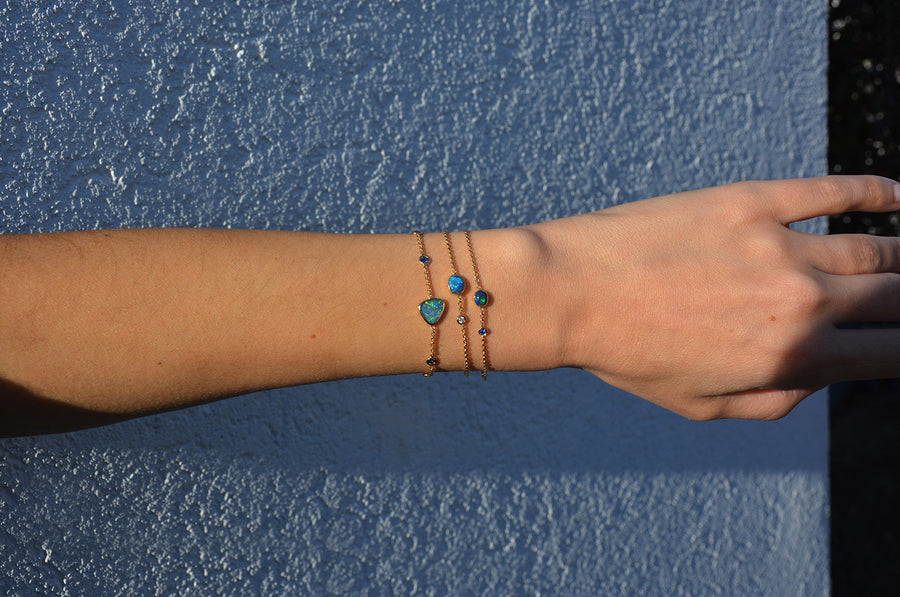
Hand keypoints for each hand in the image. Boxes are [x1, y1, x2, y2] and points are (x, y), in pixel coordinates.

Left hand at [538, 175, 899, 419]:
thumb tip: (824, 372)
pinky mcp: (751, 201)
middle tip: (899, 300)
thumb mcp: (703, 406)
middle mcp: (801, 303)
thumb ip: (777, 399)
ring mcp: (779, 246)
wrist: (571, 292)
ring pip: (876, 248)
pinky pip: (831, 190)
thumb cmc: (630, 355)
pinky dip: (875, 192)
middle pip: (894, 296)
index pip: (891, 353)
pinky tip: (897, 197)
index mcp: (792, 359)